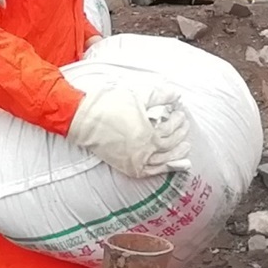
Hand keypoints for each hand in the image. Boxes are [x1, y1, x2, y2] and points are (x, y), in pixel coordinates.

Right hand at [66, 82, 190, 180]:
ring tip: (184, 147)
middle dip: (181, 136)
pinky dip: (162, 168)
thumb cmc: (108, 105)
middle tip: (184, 127)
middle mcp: (143, 151)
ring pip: (163, 162)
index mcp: (147, 134)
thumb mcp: (137, 96)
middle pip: (170, 146)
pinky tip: (169, 164)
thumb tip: (176, 96)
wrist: (83, 119)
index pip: (170, 130)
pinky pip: (150, 172)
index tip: (180, 114)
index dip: (178, 121)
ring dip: (176, 154)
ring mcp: (135, 161)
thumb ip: (159, 95)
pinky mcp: (127, 167)